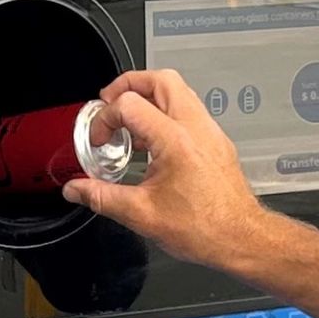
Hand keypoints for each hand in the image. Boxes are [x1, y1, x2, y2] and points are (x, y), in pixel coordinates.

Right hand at [64, 67, 278, 280]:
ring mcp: (210, 132)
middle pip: (160, 79)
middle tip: (110, 102)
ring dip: (149, 97)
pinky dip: (166, 114)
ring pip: (179, 91)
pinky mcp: (216, 141)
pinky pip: (189, 111)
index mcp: (175, 141)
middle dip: (129, 85)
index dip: (105, 119)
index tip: (99, 140)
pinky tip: (153, 142)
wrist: (241, 238)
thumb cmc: (204, 228)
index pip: (130, 104)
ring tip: (129, 122)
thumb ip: (102, 197)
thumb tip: (77, 189)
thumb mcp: (142, 215)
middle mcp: (196, 128)